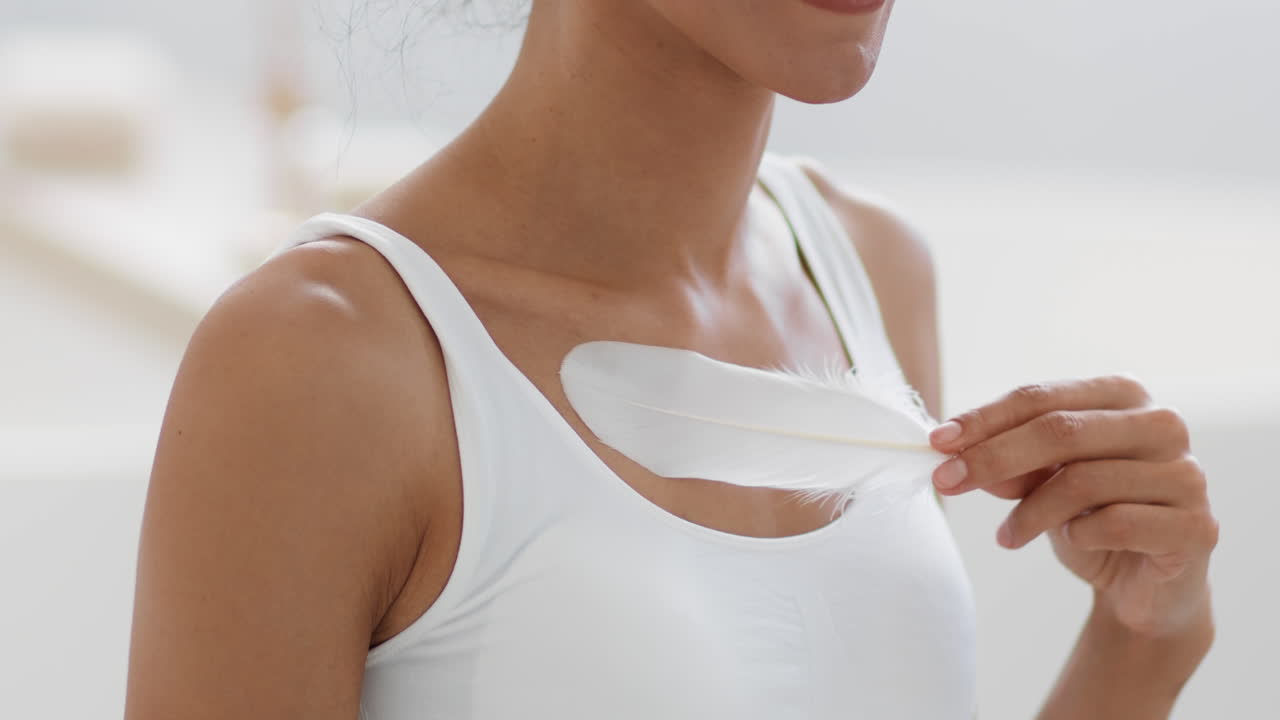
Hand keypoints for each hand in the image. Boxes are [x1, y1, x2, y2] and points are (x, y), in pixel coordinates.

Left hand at [927, 375, 1218, 637]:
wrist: (1145, 586)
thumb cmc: (1090, 518)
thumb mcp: (1040, 483)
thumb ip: (1009, 463)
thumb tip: (957, 453)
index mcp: (1123, 395)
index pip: (1041, 397)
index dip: (985, 419)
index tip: (938, 442)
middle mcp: (1161, 424)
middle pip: (1060, 431)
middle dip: (992, 458)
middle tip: (947, 482)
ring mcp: (1186, 473)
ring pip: (1083, 481)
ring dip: (1029, 513)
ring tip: (1006, 535)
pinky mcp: (1197, 526)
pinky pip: (1116, 524)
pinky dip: (1077, 536)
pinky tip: (1068, 543)